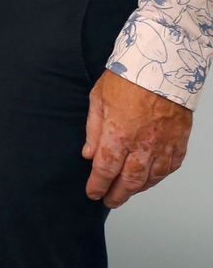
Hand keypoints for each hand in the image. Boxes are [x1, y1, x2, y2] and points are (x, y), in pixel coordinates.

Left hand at [82, 70, 192, 207]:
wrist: (162, 66)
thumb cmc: (127, 78)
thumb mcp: (98, 99)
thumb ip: (93, 130)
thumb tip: (88, 155)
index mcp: (118, 134)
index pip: (105, 170)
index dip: (97, 185)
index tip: (92, 193)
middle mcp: (142, 145)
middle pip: (129, 181)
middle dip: (117, 194)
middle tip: (108, 201)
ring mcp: (163, 145)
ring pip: (151, 178)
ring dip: (137, 189)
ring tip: (126, 192)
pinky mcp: (178, 142)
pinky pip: (169, 168)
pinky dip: (158, 178)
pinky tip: (149, 180)